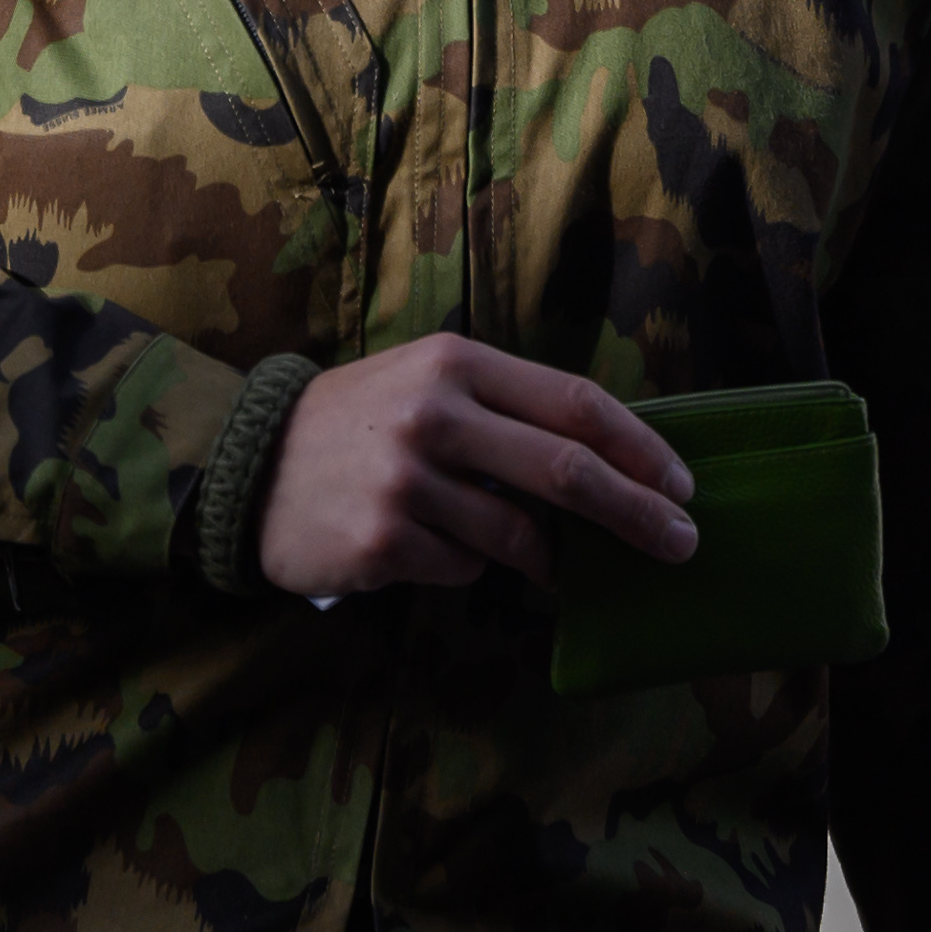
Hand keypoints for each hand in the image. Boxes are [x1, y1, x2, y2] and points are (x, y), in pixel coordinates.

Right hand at [257, 334, 696, 597]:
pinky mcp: (383, 541)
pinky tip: (430, 546)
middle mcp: (433, 415)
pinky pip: (465, 568)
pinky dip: (467, 566)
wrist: (249, 466)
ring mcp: (406, 480)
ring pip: (519, 535)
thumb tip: (610, 457)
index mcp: (454, 363)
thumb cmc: (358, 423)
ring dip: (543, 556)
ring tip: (537, 559)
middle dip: (637, 514)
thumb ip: (504, 407)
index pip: (573, 403)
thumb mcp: (425, 384)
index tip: (681, 485)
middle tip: (681, 544)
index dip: (639, 448)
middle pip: (566, 471)